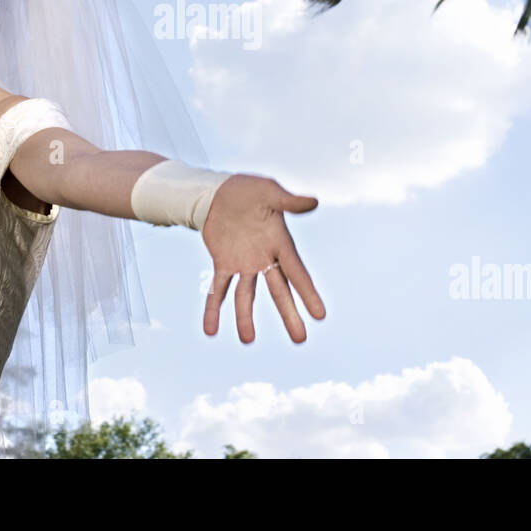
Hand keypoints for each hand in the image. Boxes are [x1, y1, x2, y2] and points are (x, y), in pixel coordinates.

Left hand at [200, 174, 324, 342]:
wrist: (220, 192)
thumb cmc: (249, 190)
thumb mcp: (269, 192)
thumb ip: (289, 201)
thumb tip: (314, 202)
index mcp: (280, 243)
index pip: (297, 273)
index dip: (308, 294)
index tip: (320, 315)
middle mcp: (265, 258)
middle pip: (278, 291)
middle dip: (289, 315)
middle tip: (300, 339)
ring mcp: (244, 264)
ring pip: (246, 296)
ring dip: (245, 317)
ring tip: (247, 340)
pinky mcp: (223, 263)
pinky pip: (218, 290)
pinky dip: (213, 309)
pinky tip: (211, 330)